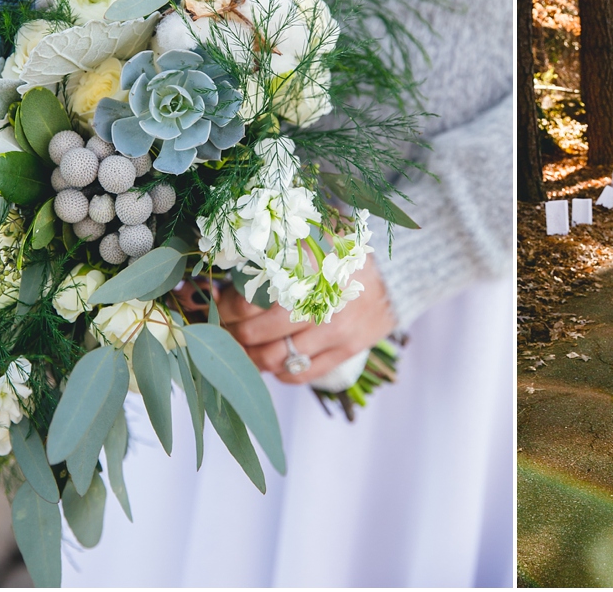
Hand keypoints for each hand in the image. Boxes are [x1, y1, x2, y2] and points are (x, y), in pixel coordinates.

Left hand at [213, 256, 395, 384]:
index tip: (215, 303)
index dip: (226, 305)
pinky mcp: (348, 348)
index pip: (249, 296)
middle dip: (232, 333)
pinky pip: (301, 373)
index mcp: (306, 265)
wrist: (397, 273)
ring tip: (244, 348)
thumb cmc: (342, 255)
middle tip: (224, 328)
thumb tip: (221, 274)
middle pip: (256, 332)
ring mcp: (336, 327)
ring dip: (252, 357)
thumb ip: (272, 250)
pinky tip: (275, 361)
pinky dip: (280, 372)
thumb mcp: (311, 239)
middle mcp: (320, 297)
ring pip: (275, 358)